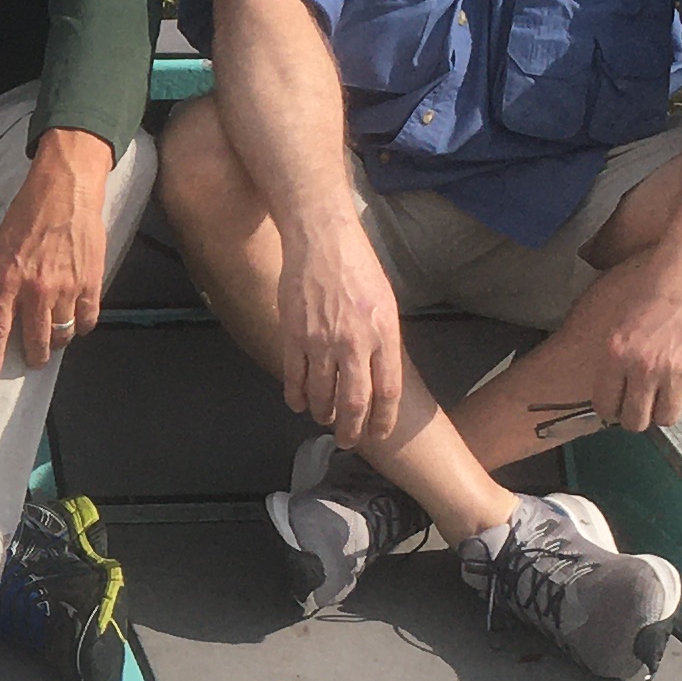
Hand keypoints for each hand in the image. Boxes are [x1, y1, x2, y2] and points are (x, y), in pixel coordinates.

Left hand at [0, 129, 115, 375]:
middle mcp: (36, 289)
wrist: (66, 189)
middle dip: (33, 356)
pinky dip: (82, 327)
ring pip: (62, 334)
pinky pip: (88, 319)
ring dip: (57, 342)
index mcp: (8, 280)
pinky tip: (77, 324)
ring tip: (54, 341)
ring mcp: (67, 288)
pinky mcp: (92, 282)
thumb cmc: (29, 213)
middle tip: (32, 359)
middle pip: (35, 340)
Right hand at [273, 225, 410, 451]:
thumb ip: (384, 342)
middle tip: (347, 440)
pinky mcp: (294, 335)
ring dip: (322, 413)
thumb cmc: (359, 268)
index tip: (379, 433)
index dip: (383, 419)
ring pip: (320, 394)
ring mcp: (321, 340)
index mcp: (383, 334)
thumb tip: (379, 374)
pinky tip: (298, 403)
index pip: (387, 391)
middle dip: (351, 429)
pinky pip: (294, 376)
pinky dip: (295, 396)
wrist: (322, 240)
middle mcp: (353, 342)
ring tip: (324, 419)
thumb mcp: (386, 304)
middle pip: (353, 401)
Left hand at [581, 249, 681, 432]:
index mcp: (615, 354)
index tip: (621, 405)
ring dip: (665, 409)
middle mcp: (643, 367)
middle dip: (638, 417)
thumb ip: (617, 360)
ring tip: (668, 393)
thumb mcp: (621, 323)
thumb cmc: (654, 290)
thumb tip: (616, 394)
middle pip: (635, 421)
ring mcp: (676, 371)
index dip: (613, 410)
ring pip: (666, 418)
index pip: (605, 406)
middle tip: (644, 406)